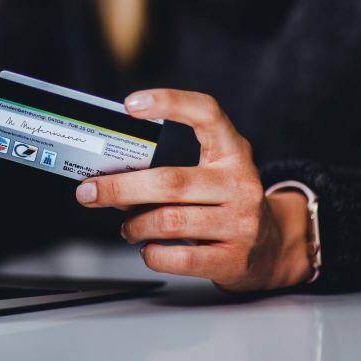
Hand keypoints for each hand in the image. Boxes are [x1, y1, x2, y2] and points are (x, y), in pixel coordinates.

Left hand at [74, 89, 311, 291]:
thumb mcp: (210, 174)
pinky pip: (179, 257)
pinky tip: (147, 248)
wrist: (272, 249)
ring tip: (127, 227)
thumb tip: (107, 178)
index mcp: (232, 151)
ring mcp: (241, 222)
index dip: (170, 102)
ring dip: (134, 225)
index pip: (207, 113)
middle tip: (89, 193)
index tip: (130, 104)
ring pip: (169, 221)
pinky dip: (152, 254)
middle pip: (170, 181)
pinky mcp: (234, 259)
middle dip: (120, 188)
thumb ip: (169, 168)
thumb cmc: (224, 204)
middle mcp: (240, 183)